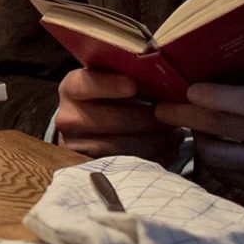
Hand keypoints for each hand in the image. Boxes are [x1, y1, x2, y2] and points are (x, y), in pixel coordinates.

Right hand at [54, 68, 182, 166]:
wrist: (86, 129)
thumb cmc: (107, 98)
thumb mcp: (108, 80)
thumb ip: (127, 75)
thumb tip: (162, 79)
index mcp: (72, 88)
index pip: (87, 84)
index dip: (110, 85)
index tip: (133, 85)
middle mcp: (68, 118)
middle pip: (115, 120)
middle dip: (151, 118)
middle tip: (174, 115)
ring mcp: (77, 147)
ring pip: (124, 147)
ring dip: (158, 140)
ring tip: (175, 133)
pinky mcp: (92, 168)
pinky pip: (129, 166)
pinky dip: (154, 157)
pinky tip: (167, 148)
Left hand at [154, 81, 243, 197]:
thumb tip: (214, 64)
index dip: (217, 96)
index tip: (191, 88)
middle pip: (220, 129)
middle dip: (183, 116)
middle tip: (161, 107)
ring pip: (217, 156)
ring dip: (197, 139)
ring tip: (190, 124)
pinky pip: (227, 176)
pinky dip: (214, 160)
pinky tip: (211, 146)